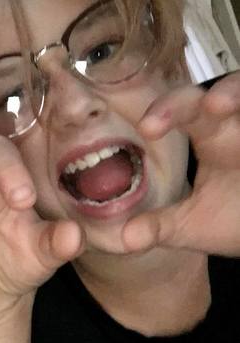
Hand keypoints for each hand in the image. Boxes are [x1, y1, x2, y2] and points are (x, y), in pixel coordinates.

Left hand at [122, 72, 239, 255]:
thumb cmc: (232, 217)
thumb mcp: (190, 225)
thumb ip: (157, 228)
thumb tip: (125, 238)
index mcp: (211, 136)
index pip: (185, 110)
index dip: (166, 111)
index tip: (147, 127)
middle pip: (227, 91)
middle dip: (218, 94)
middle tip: (209, 105)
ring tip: (223, 104)